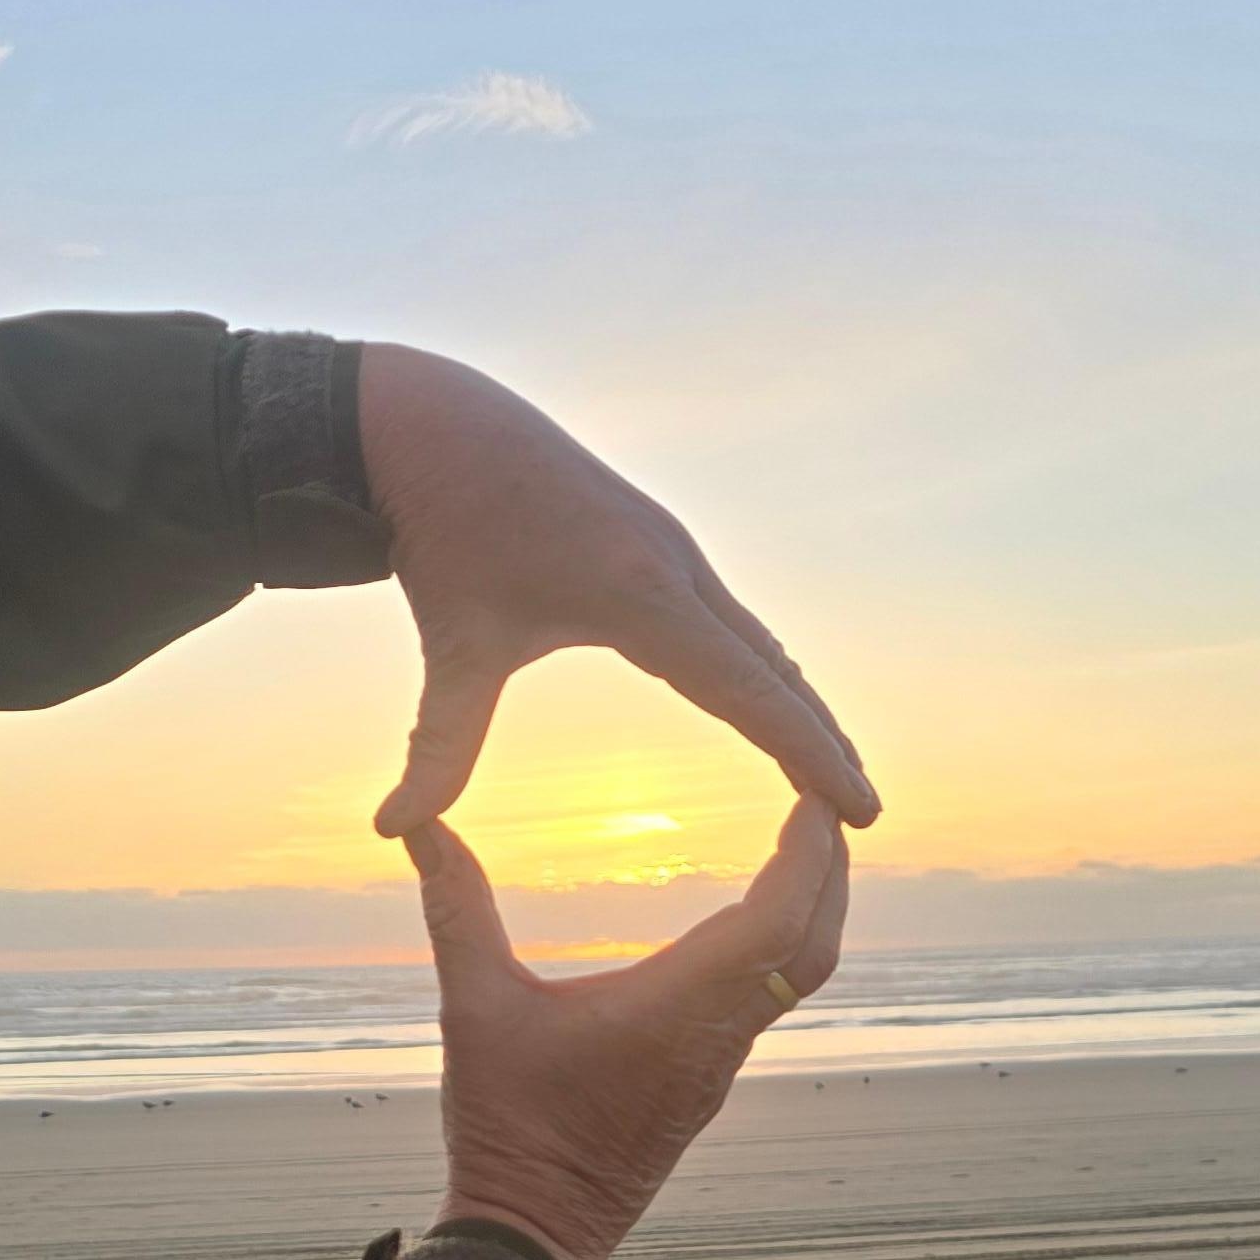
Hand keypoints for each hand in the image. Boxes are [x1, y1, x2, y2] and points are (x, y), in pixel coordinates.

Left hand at [359, 342, 878, 837]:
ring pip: (761, 642)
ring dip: (800, 705)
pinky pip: (734, 619)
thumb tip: (392, 832)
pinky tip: (772, 701)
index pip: (750, 693)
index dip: (811, 756)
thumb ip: (437, 748)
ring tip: (836, 768)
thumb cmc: (441, 535)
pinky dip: (766, 668)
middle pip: (776, 671)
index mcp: (642, 598)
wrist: (434, 426)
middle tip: (867, 812)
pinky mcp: (659, 544)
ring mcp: (675, 551)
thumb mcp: (452, 646)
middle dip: (823, 744)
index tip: (861, 809)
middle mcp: (677, 569)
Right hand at [406, 798, 852, 1259]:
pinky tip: (757, 924)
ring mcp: (718, 1066)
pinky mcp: (707, 1085)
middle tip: (823, 807)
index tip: (813, 796)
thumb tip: (419, 827)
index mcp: (675, 1011)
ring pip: (799, 979)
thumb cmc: (505, 1130)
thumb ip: (456, 911)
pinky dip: (783, 950)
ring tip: (804, 851)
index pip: (775, 919)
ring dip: (814, 911)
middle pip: (813, 945)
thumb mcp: (472, 1010)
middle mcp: (715, 1037)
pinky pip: (769, 1005)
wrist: (533, 1238)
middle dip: (829, 872)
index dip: (806, 854)